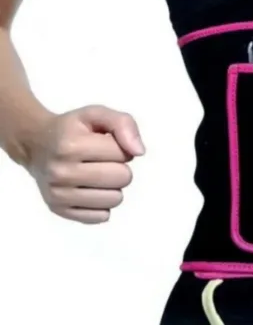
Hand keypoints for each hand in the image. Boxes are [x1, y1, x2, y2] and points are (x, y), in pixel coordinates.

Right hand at [23, 105, 145, 223]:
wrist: (35, 144)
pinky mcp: (59, 210)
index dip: (120, 147)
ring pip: (115, 199)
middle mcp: (61, 172)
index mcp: (70, 146)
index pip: (123, 154)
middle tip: (103, 160)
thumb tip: (139, 152)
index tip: (105, 144)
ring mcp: (58, 194)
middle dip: (120, 167)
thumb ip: (123, 124)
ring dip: (113, 187)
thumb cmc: (72, 129)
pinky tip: (90, 189)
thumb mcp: (96, 114)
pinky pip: (101, 216)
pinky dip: (102, 204)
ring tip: (97, 174)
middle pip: (122, 178)